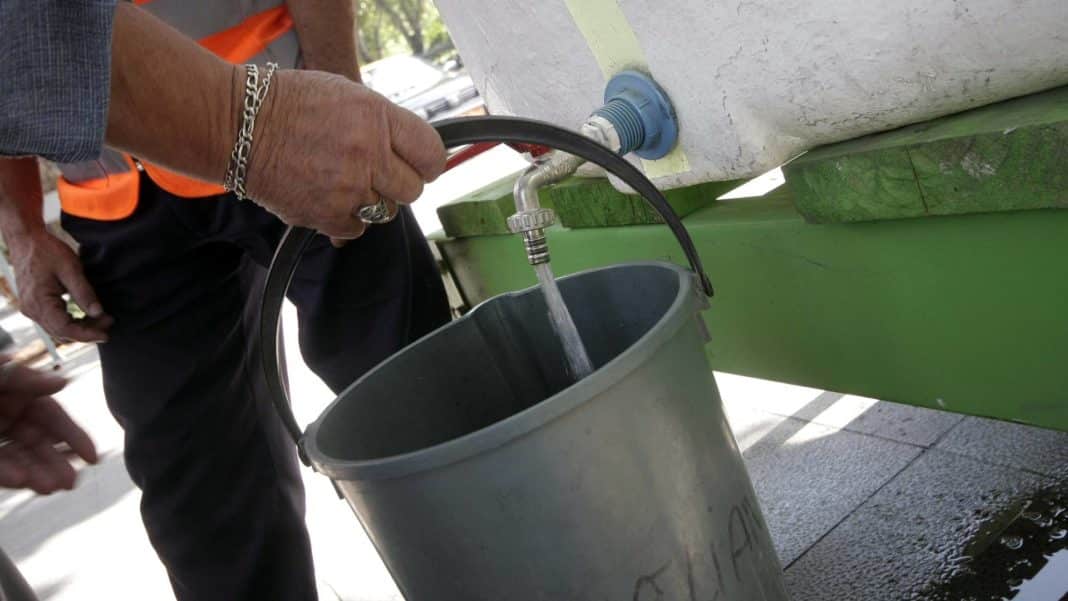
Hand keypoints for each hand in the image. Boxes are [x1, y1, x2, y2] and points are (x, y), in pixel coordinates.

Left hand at [0, 360, 97, 493]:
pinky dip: (7, 475)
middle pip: (37, 443)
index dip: (74, 436)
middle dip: (55, 463)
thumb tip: (62, 382)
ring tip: (51, 487)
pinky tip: (23, 479)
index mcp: (16, 394)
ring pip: (19, 459)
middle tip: (71, 482)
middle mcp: (6, 417)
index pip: (52, 417)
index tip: (93, 457)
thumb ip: (23, 377)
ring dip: (36, 474)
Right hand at [6, 230, 112, 342]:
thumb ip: (84, 292)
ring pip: (58, 329)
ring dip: (81, 328)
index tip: (106, 335)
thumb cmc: (47, 250)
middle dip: (87, 332)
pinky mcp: (35, 305)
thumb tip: (98, 313)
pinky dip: (72, 322)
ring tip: (103, 319)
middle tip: (109, 322)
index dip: (87, 335)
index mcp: (39, 302)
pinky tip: (88, 316)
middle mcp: (32, 310)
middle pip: (62, 332)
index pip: (64, 329)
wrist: (26, 240)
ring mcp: (31, 309)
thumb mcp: (71, 268)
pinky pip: (54, 321)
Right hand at [246, 70, 446, 243]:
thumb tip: (413, 151)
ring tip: (343, 178)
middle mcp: (367, 154)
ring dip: (371, 200)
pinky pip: (357, 229)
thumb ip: (384, 123)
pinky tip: (328, 195)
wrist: (239, 125)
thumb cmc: (290, 105)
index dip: (428, 162)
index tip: (421, 165)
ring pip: (386, 211)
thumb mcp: (348, 95)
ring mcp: (348, 189)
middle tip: (377, 172)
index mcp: (376, 118)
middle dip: (398, 182)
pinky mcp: (327, 216)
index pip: (431, 154)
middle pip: (413, 189)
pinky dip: (346, 218)